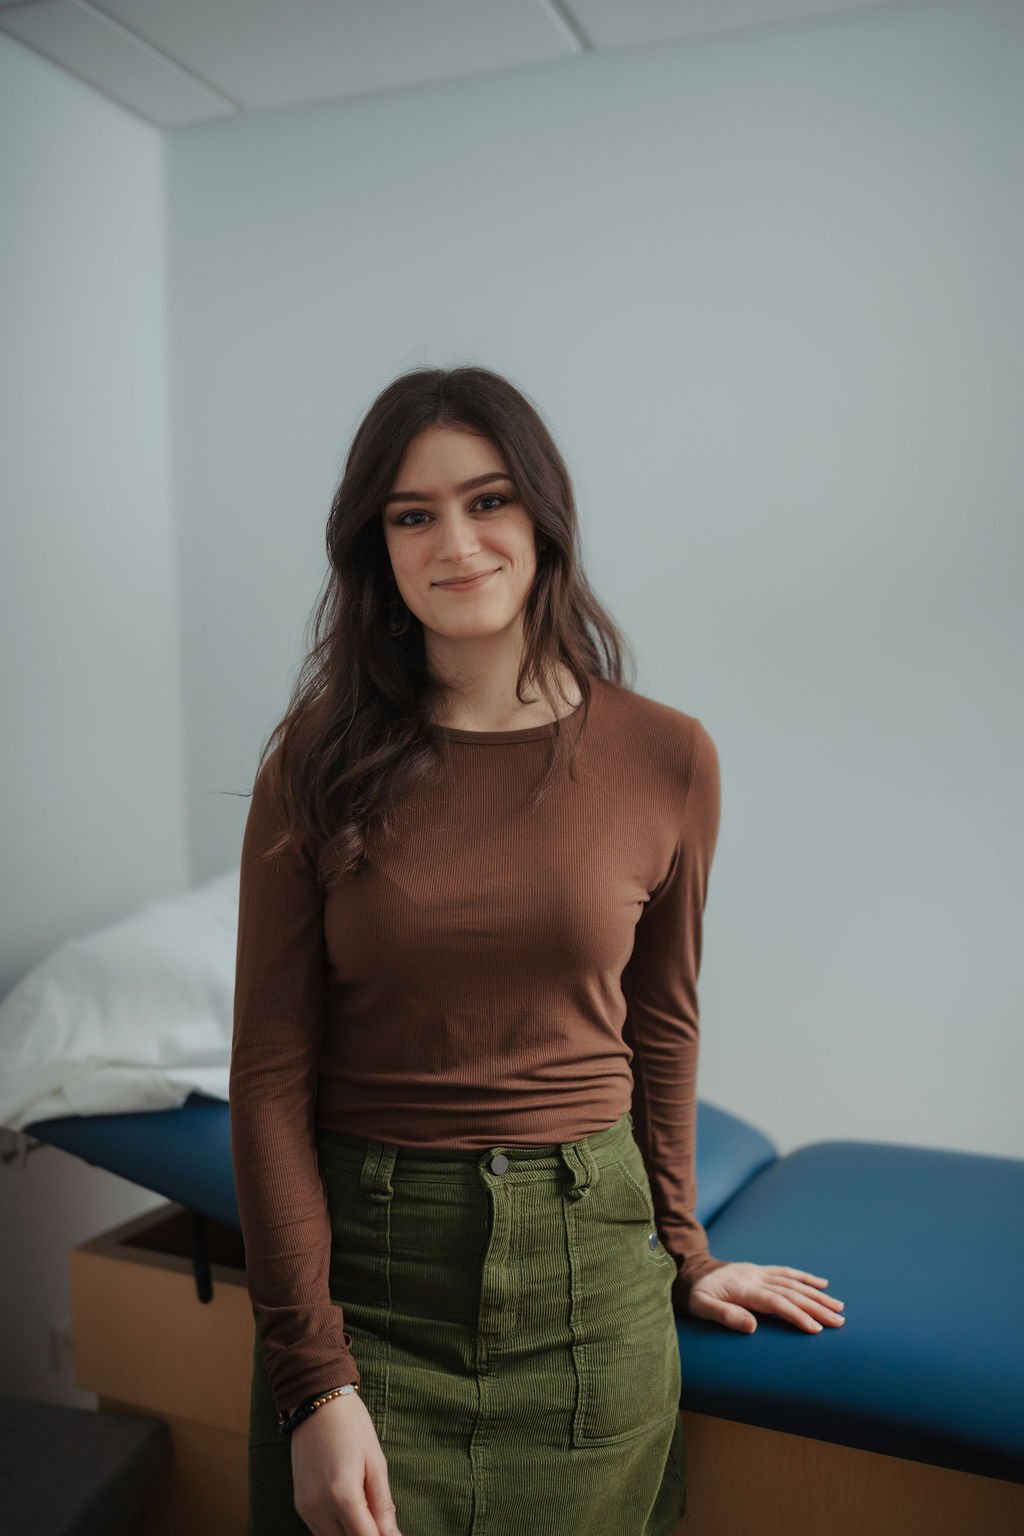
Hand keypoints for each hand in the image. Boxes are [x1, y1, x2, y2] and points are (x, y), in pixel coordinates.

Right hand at [290, 1389, 403, 1535]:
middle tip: (381, 1521)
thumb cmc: (352, 1426)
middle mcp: (319, 1508)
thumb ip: (383, 1505)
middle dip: (367, 1535)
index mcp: (342, 1496)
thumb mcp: (376, 1462)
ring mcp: (306, 1509)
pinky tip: (351, 1515)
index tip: (392, 1534)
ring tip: (368, 1516)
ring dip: (351, 1534)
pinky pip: (320, 1532)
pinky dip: (337, 1531)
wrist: (316, 1401)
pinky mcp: (299, 1505)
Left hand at [686, 1262, 844, 1334]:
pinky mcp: (760, 1270)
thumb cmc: (694, 1293)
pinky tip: (822, 1283)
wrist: (689, 1268)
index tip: (816, 1329)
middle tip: (839, 1321)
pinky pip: (787, 1272)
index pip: (777, 1303)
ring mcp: (759, 1272)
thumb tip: (752, 1327)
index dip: (797, 1315)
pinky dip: (805, 1277)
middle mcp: (756, 1278)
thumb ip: (725, 1315)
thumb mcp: (702, 1306)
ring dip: (817, 1294)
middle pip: (791, 1293)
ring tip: (838, 1307)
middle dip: (816, 1307)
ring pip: (794, 1283)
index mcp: (744, 1289)